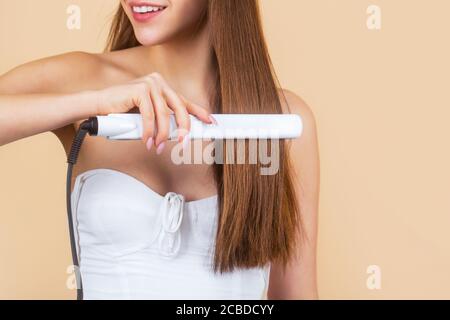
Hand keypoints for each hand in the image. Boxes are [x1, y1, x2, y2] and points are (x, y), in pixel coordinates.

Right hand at [94, 72, 214, 151]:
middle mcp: (159, 82)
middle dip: (183, 129)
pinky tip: (147, 140)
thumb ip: (162, 119)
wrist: (99, 104)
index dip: (200, 112)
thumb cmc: (122, 112)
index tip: (211, 122)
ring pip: (164, 115)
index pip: (185, 102)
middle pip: (180, 109)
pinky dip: (149, 131)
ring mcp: (150, 83)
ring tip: (158, 146)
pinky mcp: (140, 89)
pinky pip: (150, 116)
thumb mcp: (148, 115)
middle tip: (183, 143)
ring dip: (162, 135)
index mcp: (163, 87)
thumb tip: (180, 133)